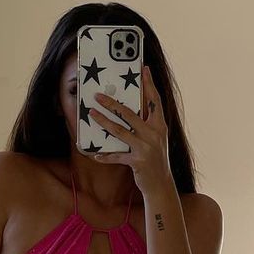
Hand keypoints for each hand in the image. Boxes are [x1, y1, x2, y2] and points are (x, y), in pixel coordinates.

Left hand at [89, 64, 172, 194]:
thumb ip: (146, 124)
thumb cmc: (155, 158)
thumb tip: (128, 109)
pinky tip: (95, 154)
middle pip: (130, 113)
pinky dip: (105, 156)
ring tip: (91, 113)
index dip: (149, 84)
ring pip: (119, 131)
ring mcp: (146, 147)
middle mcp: (154, 134)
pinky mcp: (138, 161)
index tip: (144, 69)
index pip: (154, 100)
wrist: (161, 184)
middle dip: (112, 103)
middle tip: (98, 95)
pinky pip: (117, 156)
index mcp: (160, 125)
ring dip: (103, 121)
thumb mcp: (155, 138)